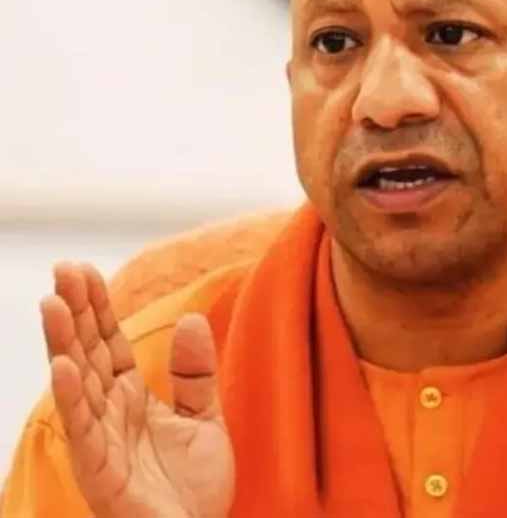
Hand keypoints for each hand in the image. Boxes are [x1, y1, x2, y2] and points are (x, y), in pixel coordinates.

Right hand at [40, 262, 234, 517]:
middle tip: (63, 268)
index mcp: (131, 398)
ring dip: (64, 344)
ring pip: (78, 384)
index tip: (83, 269)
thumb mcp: (205, 418)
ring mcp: (102, 442)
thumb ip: (196, 373)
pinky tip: (64, 367)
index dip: (97, 307)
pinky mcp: (101, 472)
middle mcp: (110, 414)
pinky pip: (84, 431)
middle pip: (87, 353)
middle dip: (75, 312)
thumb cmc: (193, 487)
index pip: (108, 344)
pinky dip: (72, 398)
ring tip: (52, 303)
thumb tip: (192, 317)